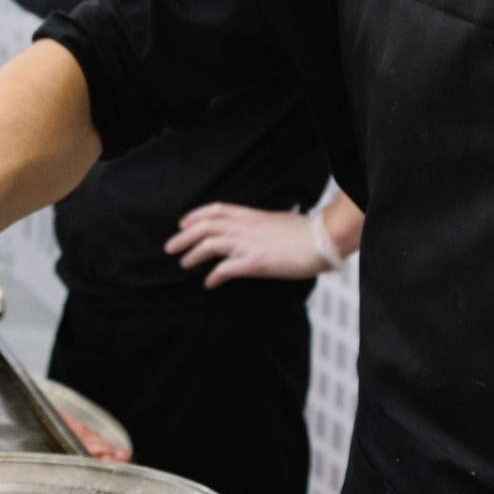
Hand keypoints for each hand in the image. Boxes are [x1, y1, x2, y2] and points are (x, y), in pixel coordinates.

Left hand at [165, 202, 330, 286]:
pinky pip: (226, 268)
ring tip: (184, 264)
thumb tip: (265, 224)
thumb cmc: (306, 233)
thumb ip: (265, 223)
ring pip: (210, 244)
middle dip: (184, 236)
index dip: (195, 215)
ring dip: (193, 254)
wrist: (322, 240)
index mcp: (252, 215)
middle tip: (170, 247)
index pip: (216, 209)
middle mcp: (246, 227)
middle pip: (206, 226)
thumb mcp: (280, 220)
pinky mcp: (256, 262)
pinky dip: (213, 276)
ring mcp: (250, 244)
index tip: (182, 223)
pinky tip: (208, 283)